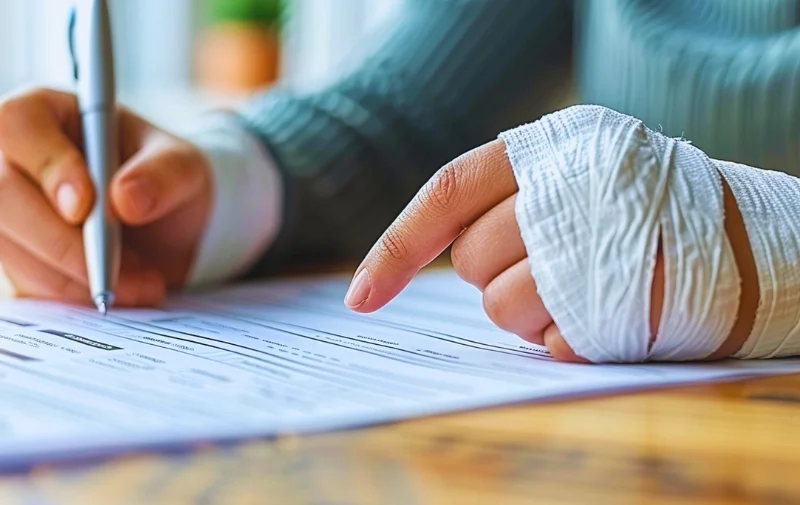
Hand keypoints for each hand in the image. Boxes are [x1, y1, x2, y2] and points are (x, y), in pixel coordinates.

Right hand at [0, 88, 211, 305]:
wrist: (168, 227)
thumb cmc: (168, 180)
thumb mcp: (185, 167)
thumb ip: (164, 174)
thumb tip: (125, 198)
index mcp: (49, 112)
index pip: (21, 128)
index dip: (48, 168)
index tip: (85, 207)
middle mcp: (13, 157)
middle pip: (1, 196)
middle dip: (62, 243)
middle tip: (119, 271)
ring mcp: (7, 209)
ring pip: (9, 247)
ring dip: (75, 277)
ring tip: (142, 283)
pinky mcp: (15, 252)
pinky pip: (25, 281)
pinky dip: (72, 295)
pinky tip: (117, 291)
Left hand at [345, 140, 756, 362]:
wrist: (749, 238)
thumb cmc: (643, 207)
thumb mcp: (578, 170)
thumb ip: (508, 197)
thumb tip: (427, 254)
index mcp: (550, 148)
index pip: (447, 193)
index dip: (395, 248)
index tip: (361, 298)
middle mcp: (567, 190)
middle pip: (470, 261)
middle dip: (495, 274)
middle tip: (549, 264)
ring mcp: (593, 250)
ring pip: (501, 308)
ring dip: (531, 312)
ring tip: (583, 287)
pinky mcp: (617, 307)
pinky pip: (548, 343)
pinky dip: (567, 336)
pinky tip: (606, 310)